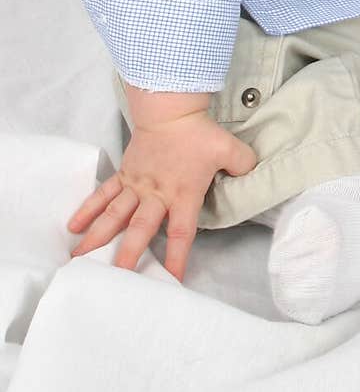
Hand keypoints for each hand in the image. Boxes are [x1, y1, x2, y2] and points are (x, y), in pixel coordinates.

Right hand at [66, 112, 256, 281]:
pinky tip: (74, 226)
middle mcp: (156, 195)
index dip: (176, 259)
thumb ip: (243, 165)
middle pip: (140, 230)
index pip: (180, 234)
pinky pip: (104, 194)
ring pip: (115, 215)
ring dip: (98, 238)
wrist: (169, 108)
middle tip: (114, 280)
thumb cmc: (198, 132)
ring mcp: (137, 185)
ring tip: (80, 259)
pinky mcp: (125, 173)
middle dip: (127, 256)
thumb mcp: (230, 148)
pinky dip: (88, 209)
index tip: (171, 283)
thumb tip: (252, 173)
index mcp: (182, 194)